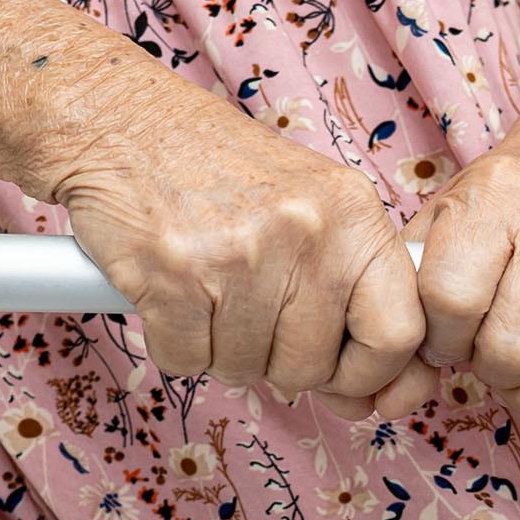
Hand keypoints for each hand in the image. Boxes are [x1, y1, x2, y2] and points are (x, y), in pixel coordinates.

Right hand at [48, 76, 425, 405]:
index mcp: (355, 215)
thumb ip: (349, 287)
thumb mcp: (312, 204)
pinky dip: (174, 343)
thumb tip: (369, 395)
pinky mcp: (173, 276)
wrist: (118, 123)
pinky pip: (187, 360)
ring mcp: (240, 256)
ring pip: (247, 369)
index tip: (345, 374)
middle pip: (312, 366)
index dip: (372, 372)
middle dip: (279, 361)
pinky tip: (173, 295)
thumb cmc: (216, 170)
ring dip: (222, 349)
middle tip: (252, 316)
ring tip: (209, 291)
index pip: (401, 333)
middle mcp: (307, 233)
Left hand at [410, 112, 519, 445]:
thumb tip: (406, 355)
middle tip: (488, 358)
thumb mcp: (446, 213)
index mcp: (496, 198)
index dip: (441, 340)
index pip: (453, 299)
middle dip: (490, 371)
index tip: (447, 341)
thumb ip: (416, 276)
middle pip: (513, 346)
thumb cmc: (507, 202)